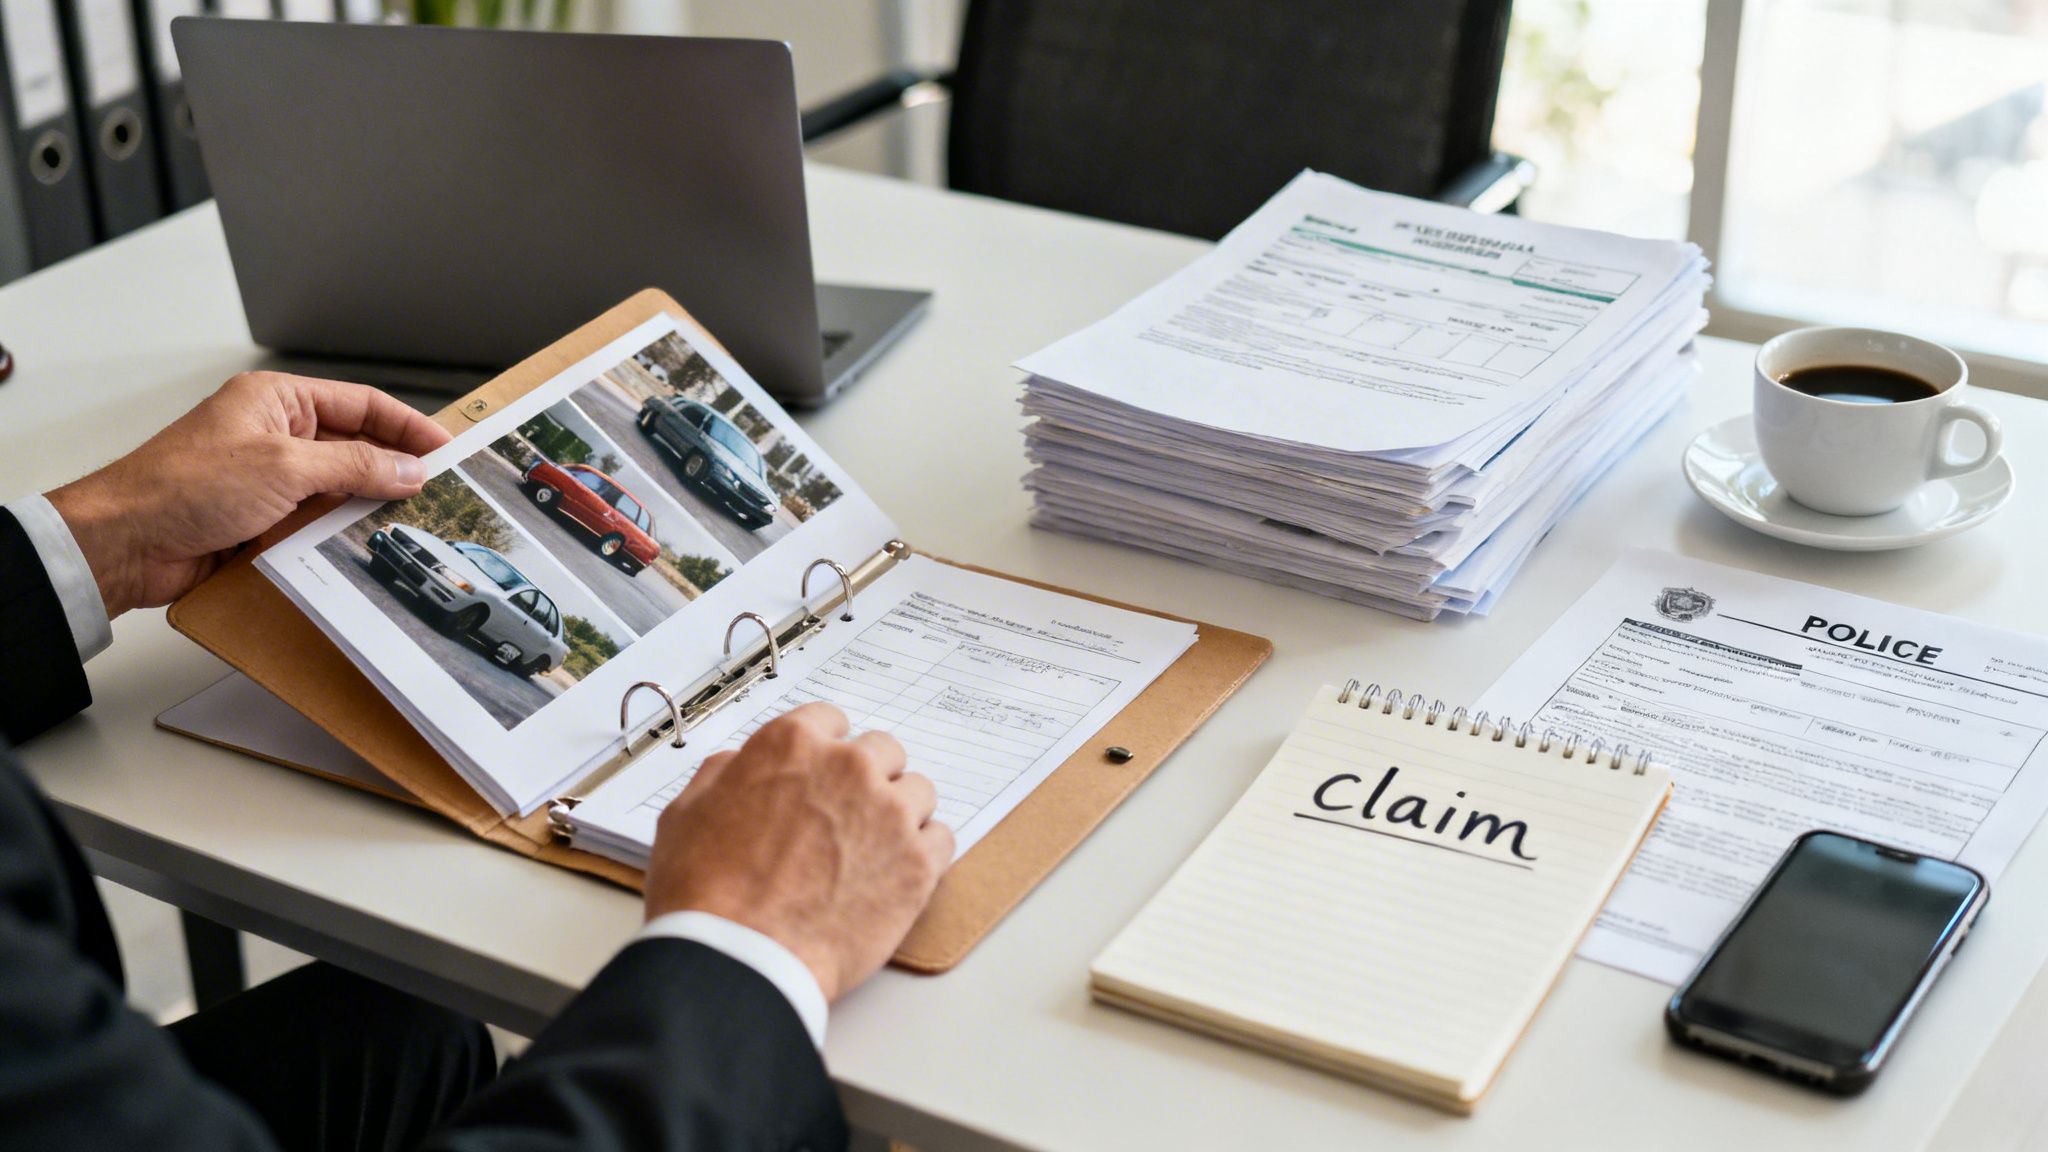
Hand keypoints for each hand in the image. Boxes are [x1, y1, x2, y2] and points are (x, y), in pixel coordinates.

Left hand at [47, 372, 449, 615]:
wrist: (124, 542)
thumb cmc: (179, 487)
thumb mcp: (284, 466)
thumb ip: (354, 465)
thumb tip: (406, 468)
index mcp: (276, 400)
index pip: (360, 404)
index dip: (407, 426)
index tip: (445, 449)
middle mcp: (273, 434)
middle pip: (353, 445)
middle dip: (393, 467)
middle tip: (437, 489)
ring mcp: (266, 478)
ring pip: (337, 487)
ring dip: (366, 504)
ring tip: (408, 519)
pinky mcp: (259, 518)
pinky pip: (314, 522)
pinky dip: (338, 532)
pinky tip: (362, 543)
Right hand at [643, 702, 954, 1001]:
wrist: (741, 957)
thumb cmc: (705, 892)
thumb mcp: (685, 813)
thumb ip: (722, 775)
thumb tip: (740, 764)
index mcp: (793, 745)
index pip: (830, 720)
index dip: (824, 751)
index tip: (823, 774)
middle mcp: (849, 767)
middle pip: (882, 751)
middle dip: (867, 779)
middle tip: (847, 817)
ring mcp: (890, 813)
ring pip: (917, 792)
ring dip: (899, 814)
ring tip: (872, 851)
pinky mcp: (918, 863)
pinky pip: (941, 839)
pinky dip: (923, 853)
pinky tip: (895, 874)